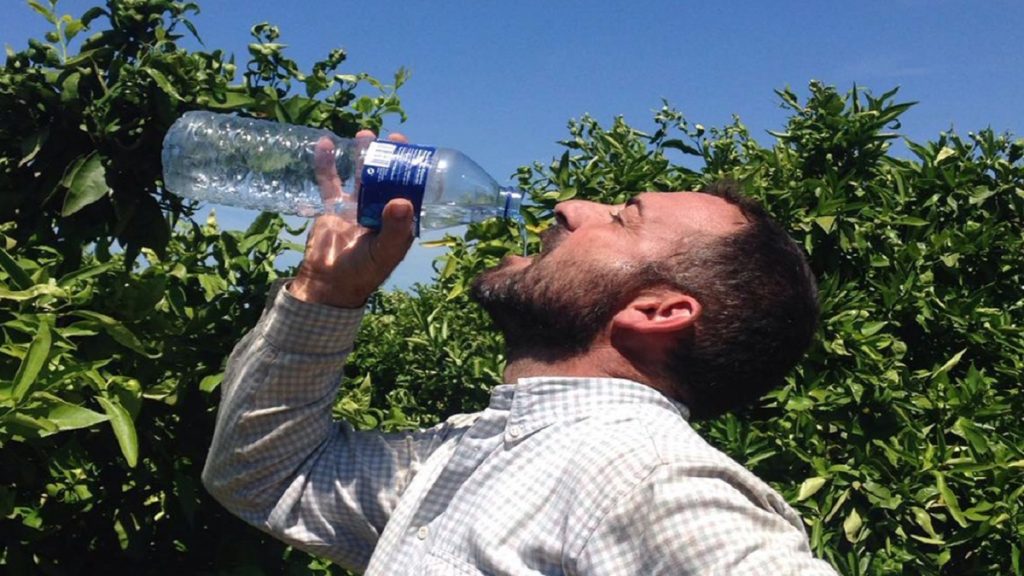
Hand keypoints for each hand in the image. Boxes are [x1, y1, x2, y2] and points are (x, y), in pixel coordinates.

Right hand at [289, 130, 413, 307]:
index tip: (415, 152)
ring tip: (365, 135)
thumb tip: (402, 201)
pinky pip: (329, 180)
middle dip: (390, 157)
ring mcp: (356, 205)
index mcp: (399, 220)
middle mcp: (380, 209)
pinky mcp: (333, 205)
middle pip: (388, 177)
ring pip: (362, 174)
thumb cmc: (363, 272)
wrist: (327, 283)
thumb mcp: (383, 253)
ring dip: (363, 154)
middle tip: (392, 138)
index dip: (413, 171)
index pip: (410, 190)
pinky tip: (326, 143)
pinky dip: (327, 162)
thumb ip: (394, 230)